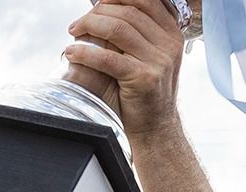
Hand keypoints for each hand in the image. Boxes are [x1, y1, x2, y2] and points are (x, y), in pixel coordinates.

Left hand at [64, 0, 184, 138]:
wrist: (156, 126)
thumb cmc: (145, 89)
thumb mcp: (151, 55)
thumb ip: (138, 32)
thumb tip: (104, 8)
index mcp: (172, 34)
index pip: (144, 1)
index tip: (97, 4)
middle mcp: (169, 45)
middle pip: (127, 12)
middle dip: (96, 14)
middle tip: (79, 24)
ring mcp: (159, 62)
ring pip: (117, 29)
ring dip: (88, 27)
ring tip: (75, 34)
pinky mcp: (144, 79)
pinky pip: (108, 57)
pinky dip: (85, 52)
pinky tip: (73, 53)